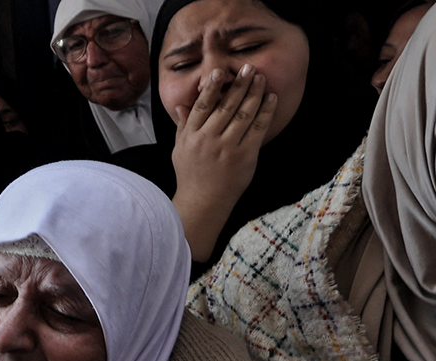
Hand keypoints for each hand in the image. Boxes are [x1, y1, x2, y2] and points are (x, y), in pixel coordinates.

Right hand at [169, 65, 277, 259]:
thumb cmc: (190, 176)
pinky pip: (258, 129)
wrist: (203, 202)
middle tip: (248, 67)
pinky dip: (265, 112)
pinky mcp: (245, 155)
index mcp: (191, 136)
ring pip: (244, 114)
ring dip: (254, 93)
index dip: (212, 87)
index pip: (202, 106)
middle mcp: (208, 139)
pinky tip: (271, 98)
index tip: (220, 72)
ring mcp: (227, 147)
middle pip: (226, 106)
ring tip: (261, 77)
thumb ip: (183, 126)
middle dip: (238, 84)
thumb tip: (181, 106)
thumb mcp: (180, 150)